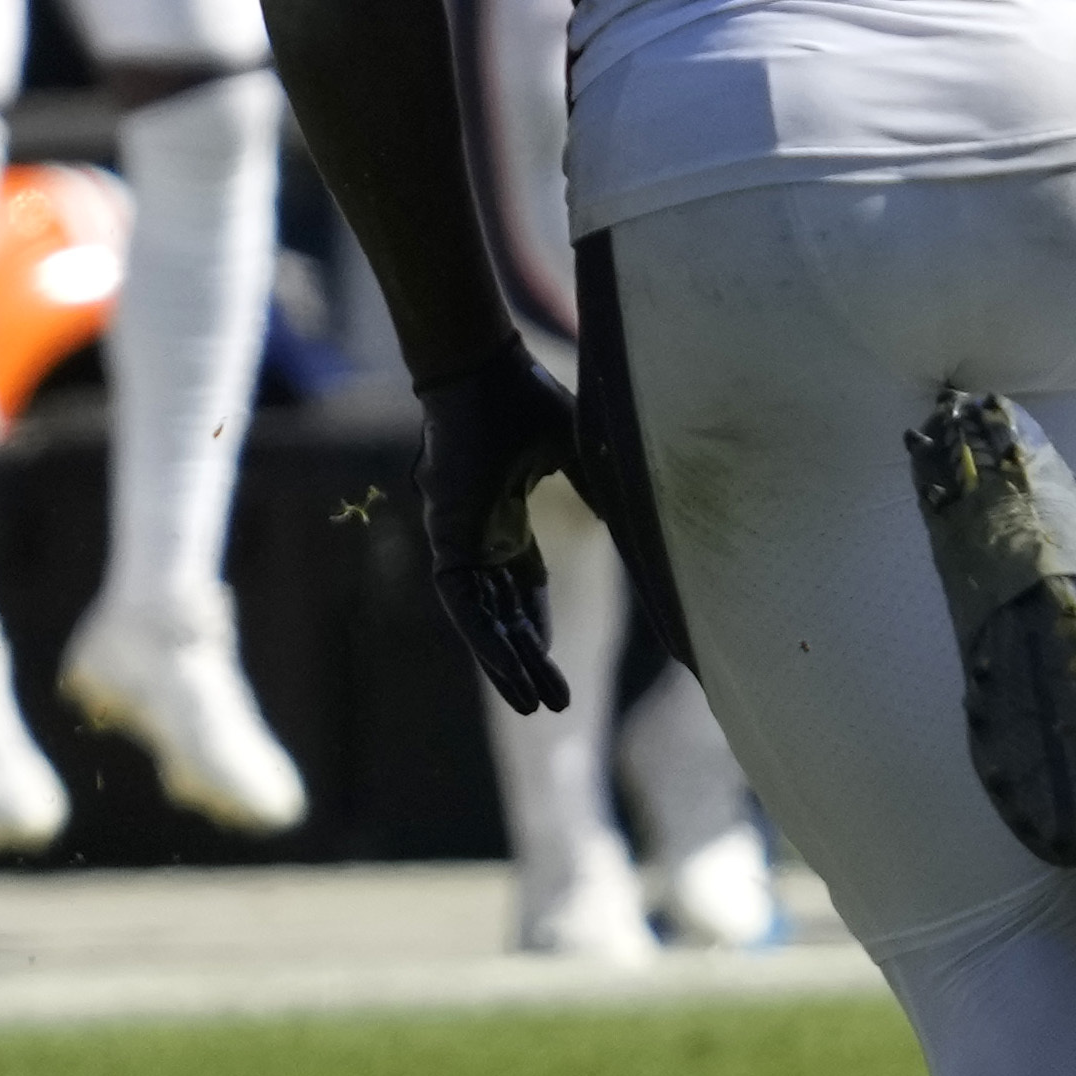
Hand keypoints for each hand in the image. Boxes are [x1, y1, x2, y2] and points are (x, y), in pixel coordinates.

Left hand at [410, 358, 581, 717]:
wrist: (481, 368)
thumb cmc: (523, 396)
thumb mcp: (576, 451)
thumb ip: (598, 489)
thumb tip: (630, 523)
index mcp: (503, 513)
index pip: (519, 583)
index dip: (538, 623)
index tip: (556, 658)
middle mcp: (478, 532)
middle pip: (503, 613)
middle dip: (528, 658)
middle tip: (553, 703)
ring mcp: (458, 538)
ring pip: (481, 619)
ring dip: (507, 664)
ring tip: (535, 707)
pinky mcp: (446, 541)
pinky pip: (465, 606)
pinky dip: (486, 641)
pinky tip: (510, 672)